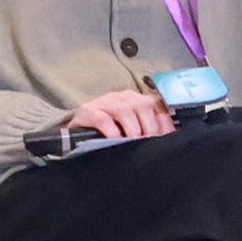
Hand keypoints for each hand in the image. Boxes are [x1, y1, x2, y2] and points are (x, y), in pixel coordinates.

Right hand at [59, 85, 175, 146]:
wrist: (73, 136)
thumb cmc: (107, 134)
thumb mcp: (131, 130)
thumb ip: (148, 130)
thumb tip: (168, 137)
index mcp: (135, 100)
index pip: (156, 103)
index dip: (164, 120)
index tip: (166, 136)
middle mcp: (121, 98)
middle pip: (143, 105)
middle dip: (149, 127)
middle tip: (147, 142)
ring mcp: (103, 103)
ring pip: (124, 110)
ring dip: (132, 129)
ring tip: (132, 142)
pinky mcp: (86, 112)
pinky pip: (102, 118)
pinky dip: (111, 129)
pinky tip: (114, 139)